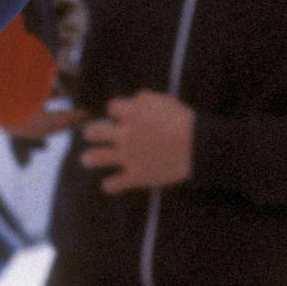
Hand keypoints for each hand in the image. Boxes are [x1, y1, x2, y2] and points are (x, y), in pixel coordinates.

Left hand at [79, 91, 194, 193]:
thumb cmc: (184, 122)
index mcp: (130, 113)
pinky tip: (108, 185)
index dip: (117, 111)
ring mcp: (128, 156)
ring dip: (90, 159)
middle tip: (92, 135)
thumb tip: (134, 100)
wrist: (199, 148)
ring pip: (96, 157)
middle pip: (93, 131)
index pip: (112, 108)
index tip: (121, 116)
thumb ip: (145, 99)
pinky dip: (110, 186)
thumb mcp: (164, 101)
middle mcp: (123, 134)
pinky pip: (114, 184)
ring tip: (87, 160)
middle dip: (91, 133)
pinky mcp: (136, 176)